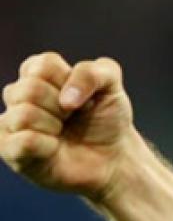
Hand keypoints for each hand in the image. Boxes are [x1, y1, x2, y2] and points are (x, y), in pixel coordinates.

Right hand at [0, 52, 135, 200]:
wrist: (113, 156)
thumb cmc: (106, 117)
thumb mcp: (110, 84)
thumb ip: (91, 73)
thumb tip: (65, 100)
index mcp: (37, 74)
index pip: (43, 65)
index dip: (69, 80)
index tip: (81, 96)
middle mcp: (18, 96)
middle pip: (30, 89)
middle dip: (63, 106)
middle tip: (73, 117)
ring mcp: (11, 123)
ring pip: (24, 115)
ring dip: (55, 125)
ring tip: (62, 132)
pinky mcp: (11, 151)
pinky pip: (23, 142)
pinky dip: (48, 145)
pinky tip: (54, 149)